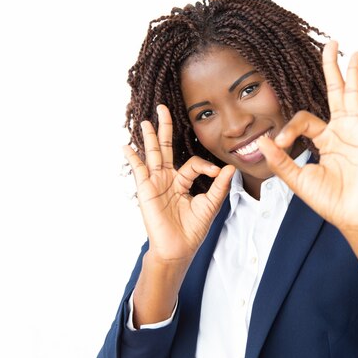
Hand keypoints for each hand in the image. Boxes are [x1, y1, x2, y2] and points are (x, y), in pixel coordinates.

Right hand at [124, 104, 234, 262]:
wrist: (178, 248)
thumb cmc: (192, 229)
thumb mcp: (209, 205)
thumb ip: (219, 186)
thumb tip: (230, 168)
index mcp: (182, 181)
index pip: (193, 163)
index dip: (205, 165)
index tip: (216, 174)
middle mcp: (167, 179)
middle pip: (166, 148)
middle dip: (165, 128)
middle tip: (163, 108)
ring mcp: (155, 183)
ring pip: (152, 154)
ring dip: (149, 137)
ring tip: (147, 121)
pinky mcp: (146, 190)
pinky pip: (139, 170)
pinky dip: (133, 158)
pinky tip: (127, 146)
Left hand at [258, 41, 357, 233]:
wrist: (354, 216)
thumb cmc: (329, 200)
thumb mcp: (298, 179)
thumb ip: (281, 161)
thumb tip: (262, 141)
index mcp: (323, 139)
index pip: (304, 120)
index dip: (289, 128)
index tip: (280, 144)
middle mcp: (341, 130)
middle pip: (334, 92)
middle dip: (331, 69)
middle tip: (329, 45)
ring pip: (354, 95)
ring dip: (353, 73)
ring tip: (353, 52)